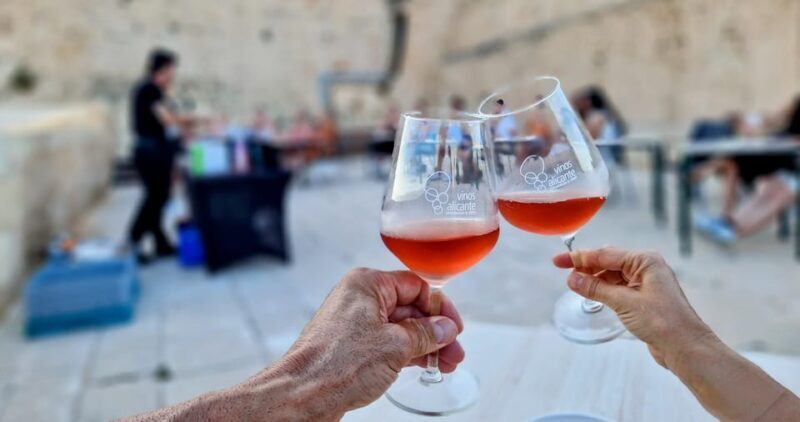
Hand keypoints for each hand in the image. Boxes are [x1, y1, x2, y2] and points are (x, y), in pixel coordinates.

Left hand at [273, 268, 463, 415]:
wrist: (302, 395)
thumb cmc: (336, 365)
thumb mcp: (396, 345)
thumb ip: (427, 333)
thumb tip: (445, 328)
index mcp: (367, 284)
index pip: (415, 285)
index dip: (440, 306)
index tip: (454, 326)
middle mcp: (359, 299)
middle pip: (409, 308)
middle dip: (436, 330)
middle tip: (454, 350)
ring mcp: (354, 324)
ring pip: (400, 328)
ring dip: (426, 345)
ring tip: (446, 363)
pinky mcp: (351, 346)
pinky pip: (387, 343)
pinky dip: (408, 353)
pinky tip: (425, 365)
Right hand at [553, 247, 714, 367]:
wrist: (686, 347)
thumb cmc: (663, 322)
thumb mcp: (624, 302)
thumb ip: (595, 288)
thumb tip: (572, 278)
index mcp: (645, 261)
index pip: (605, 254)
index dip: (580, 257)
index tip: (559, 260)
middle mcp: (647, 268)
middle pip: (609, 261)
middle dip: (586, 266)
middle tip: (563, 271)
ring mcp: (646, 283)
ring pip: (613, 275)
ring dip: (595, 279)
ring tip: (575, 285)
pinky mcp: (645, 298)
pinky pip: (619, 287)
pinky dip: (604, 289)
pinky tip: (593, 293)